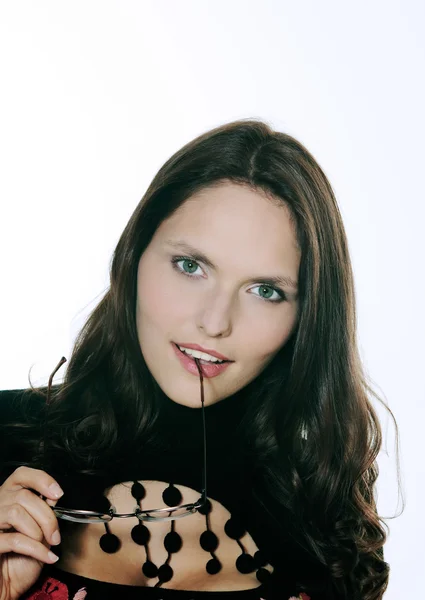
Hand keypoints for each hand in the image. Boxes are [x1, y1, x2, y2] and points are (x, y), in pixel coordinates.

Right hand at [0, 466, 62, 599]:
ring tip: (48, 545)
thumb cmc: (22, 559)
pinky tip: (47, 557)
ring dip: (39, 531)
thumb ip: (44, 511)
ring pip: (16, 512)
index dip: (41, 480)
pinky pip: (15, 540)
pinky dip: (37, 549)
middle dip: (47, 516)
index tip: (58, 493)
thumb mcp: (39, 530)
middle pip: (24, 496)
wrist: (8, 586)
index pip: (21, 475)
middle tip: (56, 535)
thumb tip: (54, 496)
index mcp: (8, 498)